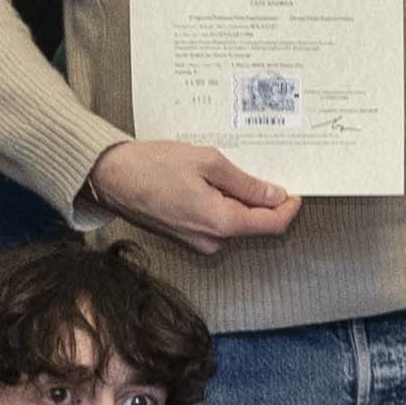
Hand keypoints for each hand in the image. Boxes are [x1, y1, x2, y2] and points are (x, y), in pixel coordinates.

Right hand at [81, 138, 300, 255]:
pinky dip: (221, 204)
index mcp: (222, 223)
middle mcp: (212, 240)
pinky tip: (209, 181)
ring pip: (234, 222)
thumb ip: (245, 183)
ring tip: (226, 170)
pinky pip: (215, 222)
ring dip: (239, 200)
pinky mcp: (185, 236)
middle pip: (254, 224)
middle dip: (262, 200)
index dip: (288, 208)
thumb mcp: (208, 163)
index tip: (295, 190)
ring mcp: (197, 242)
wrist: (110, 178)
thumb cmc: (153, 166)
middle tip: (261, 169)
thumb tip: (274, 195)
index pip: (271, 224)